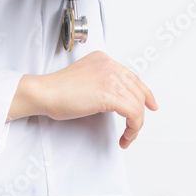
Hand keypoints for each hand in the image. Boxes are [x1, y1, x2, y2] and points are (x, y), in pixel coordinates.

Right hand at [31, 50, 158, 148]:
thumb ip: (102, 80)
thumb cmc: (57, 89)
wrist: (45, 92)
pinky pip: (133, 114)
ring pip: (138, 105)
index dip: (145, 94)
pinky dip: (133, 128)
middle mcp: (110, 66)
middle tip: (135, 128)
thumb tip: (116, 96)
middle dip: (140, 113)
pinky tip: (125, 135)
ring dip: (136, 125)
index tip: (150, 105)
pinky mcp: (109, 94)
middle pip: (138, 92)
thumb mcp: (85, 77)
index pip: (133, 77)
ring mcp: (110, 78)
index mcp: (104, 59)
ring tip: (127, 135)